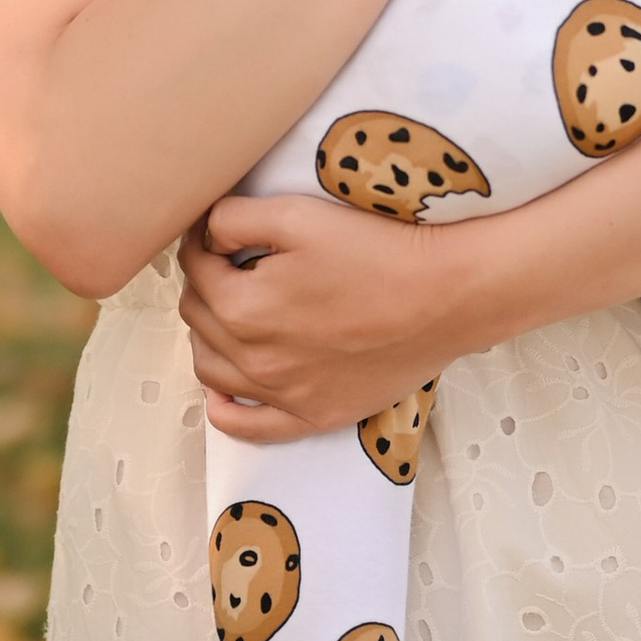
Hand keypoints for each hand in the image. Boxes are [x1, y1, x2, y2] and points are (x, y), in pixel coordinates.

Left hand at [178, 194, 482, 436]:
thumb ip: (233, 219)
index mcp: (242, 306)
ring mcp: (282, 394)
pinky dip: (225, 405)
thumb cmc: (377, 250)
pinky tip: (227, 385)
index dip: (203, 241)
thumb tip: (205, 235)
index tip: (221, 230)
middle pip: (197, 316)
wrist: (446, 296)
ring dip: (211, 335)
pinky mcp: (312, 415)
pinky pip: (246, 426)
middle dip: (207, 284)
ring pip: (210, 367)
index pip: (194, 267)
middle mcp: (252, 358)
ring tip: (234, 311)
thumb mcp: (297, 214)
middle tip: (234, 263)